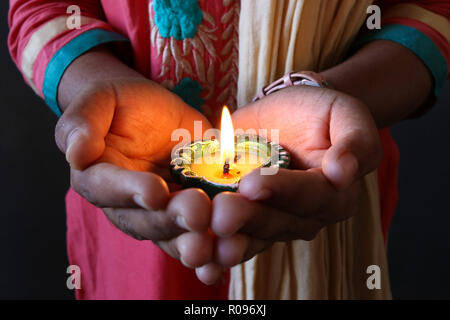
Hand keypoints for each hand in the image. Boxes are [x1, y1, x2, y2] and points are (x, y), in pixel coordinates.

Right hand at [55, 78, 218, 282]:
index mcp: (98, 177)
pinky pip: (197, 232)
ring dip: (192, 242)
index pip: (107, 188)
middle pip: (143, 220)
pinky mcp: (186, 209)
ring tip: (214, 244)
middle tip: (197, 214)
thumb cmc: (121, 103)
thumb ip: (82, 122)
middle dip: (170, 220)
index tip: (154, 192)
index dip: (129, 192)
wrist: (150, 110)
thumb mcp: (100, 100)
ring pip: (171, 235)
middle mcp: (126, 203)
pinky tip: (231, 248)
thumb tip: (76, 153)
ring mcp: (158, 211)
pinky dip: (214, 243)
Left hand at [210, 85, 380, 269]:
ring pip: (253, 236)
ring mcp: (274, 221)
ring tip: (204, 241)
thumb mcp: (347, 115)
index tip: (252, 184)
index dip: (283, 191)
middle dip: (248, 219)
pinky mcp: (247, 218)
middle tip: (220, 214)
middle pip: (278, 223)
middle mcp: (305, 216)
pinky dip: (215, 248)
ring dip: (228, 241)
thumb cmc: (320, 114)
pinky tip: (198, 260)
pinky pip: (234, 237)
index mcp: (334, 195)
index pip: (311, 196)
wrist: (288, 115)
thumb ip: (356, 142)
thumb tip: (344, 173)